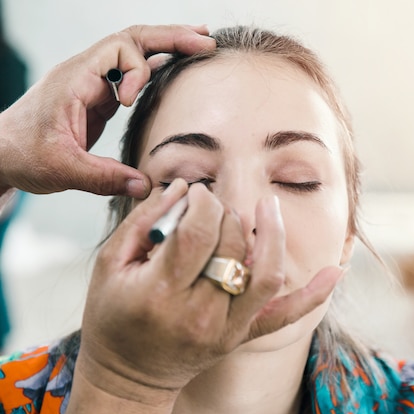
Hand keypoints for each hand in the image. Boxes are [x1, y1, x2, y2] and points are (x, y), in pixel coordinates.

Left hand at [0, 25, 215, 197]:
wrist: (1, 155)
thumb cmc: (22, 155)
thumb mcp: (62, 169)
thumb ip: (104, 178)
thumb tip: (145, 186)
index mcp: (76, 79)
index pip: (118, 49)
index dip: (137, 71)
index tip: (130, 104)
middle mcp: (86, 73)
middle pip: (133, 39)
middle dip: (171, 38)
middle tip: (206, 41)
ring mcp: (93, 83)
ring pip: (135, 51)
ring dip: (167, 46)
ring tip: (200, 44)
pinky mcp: (99, 97)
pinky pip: (132, 72)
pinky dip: (156, 66)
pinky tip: (176, 65)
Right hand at [71, 179, 342, 413]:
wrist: (128, 376)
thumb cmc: (113, 316)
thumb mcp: (111, 265)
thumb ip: (145, 221)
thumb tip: (181, 187)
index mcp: (161, 292)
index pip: (198, 232)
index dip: (201, 201)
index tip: (195, 192)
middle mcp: (199, 313)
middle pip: (234, 247)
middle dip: (228, 214)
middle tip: (216, 205)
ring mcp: (227, 328)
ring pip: (267, 275)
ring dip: (274, 236)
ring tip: (268, 207)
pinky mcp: (242, 336)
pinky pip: (286, 316)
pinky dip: (314, 294)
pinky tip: (335, 270)